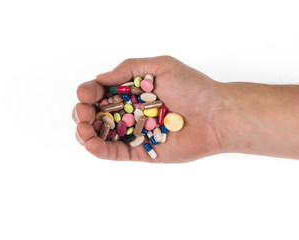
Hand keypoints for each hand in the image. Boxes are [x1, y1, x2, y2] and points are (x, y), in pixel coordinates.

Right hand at [73, 56, 222, 162]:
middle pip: (96, 114)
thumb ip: (128, 69)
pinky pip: (116, 152)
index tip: (85, 94)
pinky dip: (100, 150)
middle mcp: (129, 112)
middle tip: (83, 113)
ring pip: (101, 135)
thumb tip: (100, 78)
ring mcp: (134, 132)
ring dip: (85, 133)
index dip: (88, 92)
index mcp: (131, 91)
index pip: (100, 92)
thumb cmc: (193, 88)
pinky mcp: (141, 151)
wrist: (216, 115)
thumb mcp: (161, 66)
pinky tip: (91, 144)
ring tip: (84, 130)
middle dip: (82, 113)